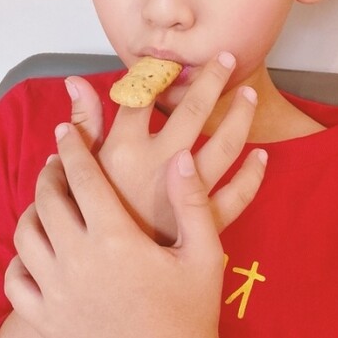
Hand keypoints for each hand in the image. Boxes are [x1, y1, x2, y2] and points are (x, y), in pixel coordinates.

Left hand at [4, 122, 249, 337]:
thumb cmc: (188, 317)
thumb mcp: (204, 257)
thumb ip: (193, 203)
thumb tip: (182, 156)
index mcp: (115, 238)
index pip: (83, 177)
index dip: (72, 148)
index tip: (66, 129)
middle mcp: (76, 259)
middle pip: (47, 200)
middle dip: (50, 173)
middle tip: (58, 162)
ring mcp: (55, 291)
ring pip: (25, 235)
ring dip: (31, 210)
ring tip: (44, 200)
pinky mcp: (45, 319)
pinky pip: (15, 280)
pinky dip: (19, 259)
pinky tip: (33, 251)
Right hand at [66, 51, 262, 241]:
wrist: (101, 279)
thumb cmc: (90, 218)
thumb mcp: (80, 169)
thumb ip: (85, 124)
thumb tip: (75, 82)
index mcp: (123, 150)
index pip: (144, 95)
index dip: (159, 71)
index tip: (172, 58)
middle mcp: (157, 166)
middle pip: (192, 110)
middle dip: (211, 79)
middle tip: (226, 58)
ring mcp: (183, 195)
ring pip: (222, 146)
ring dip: (240, 116)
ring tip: (249, 93)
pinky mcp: (202, 224)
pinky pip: (237, 195)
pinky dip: (253, 176)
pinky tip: (262, 156)